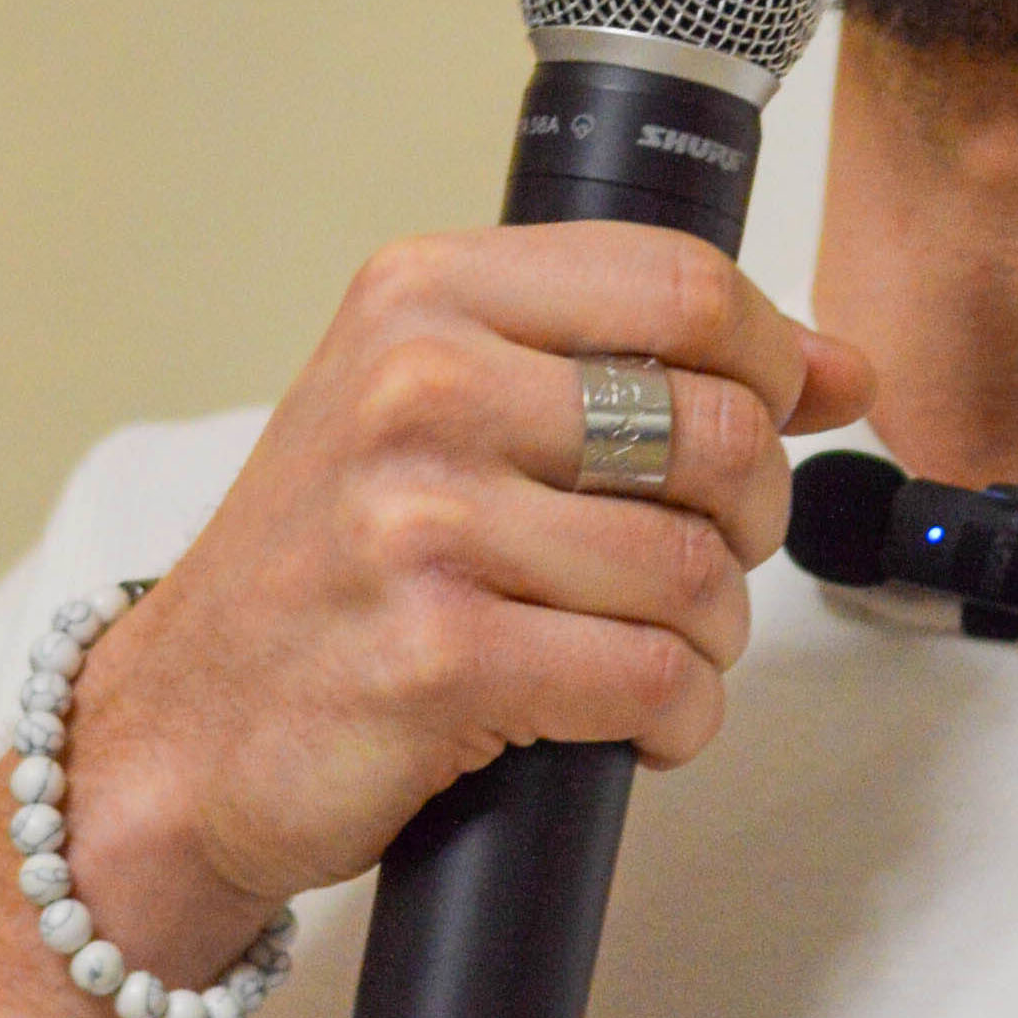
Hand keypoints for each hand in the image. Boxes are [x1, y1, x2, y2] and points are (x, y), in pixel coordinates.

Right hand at [53, 227, 872, 963]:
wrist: (177, 734)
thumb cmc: (328, 572)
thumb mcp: (448, 411)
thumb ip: (630, 362)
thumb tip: (840, 366)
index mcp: (422, 295)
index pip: (683, 284)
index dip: (773, 358)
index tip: (782, 412)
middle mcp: (416, 389)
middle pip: (717, 428)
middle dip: (752, 517)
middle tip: (702, 560)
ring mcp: (421, 523)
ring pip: (697, 567)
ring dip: (712, 635)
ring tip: (652, 649)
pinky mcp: (439, 656)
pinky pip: (654, 677)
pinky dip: (677, 715)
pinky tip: (634, 721)